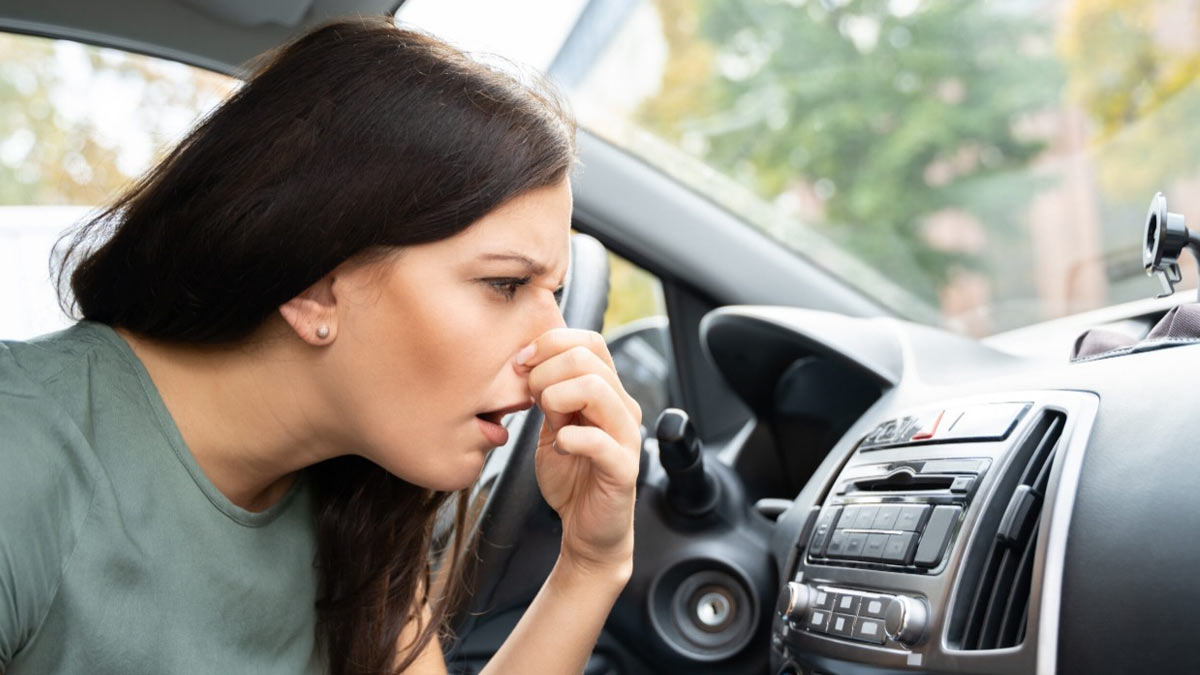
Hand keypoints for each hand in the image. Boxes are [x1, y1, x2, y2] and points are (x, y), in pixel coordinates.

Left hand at [519, 328, 641, 575]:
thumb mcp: (553, 426)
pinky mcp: (624, 469)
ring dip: (557, 397)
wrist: (586, 529)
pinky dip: (570, 439)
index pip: (590, 342)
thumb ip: (548, 395)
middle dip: (546, 371)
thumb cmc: (571, 477)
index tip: (521, 362)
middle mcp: (622, 408)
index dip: (552, 342)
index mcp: (607, 392)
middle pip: (588, 358)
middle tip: (530, 397)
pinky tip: (561, 448)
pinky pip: (599, 441)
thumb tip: (528, 363)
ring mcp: (626, 437)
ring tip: (548, 421)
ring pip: (596, 388)